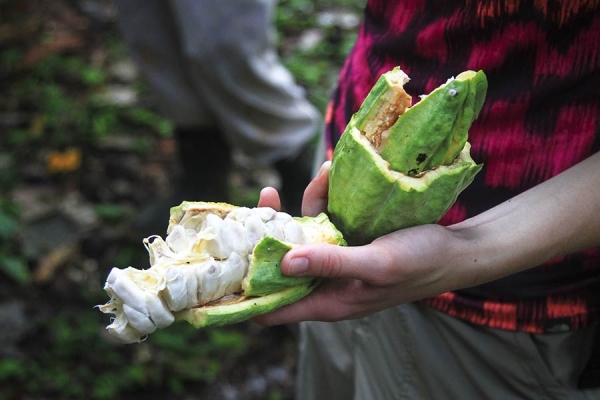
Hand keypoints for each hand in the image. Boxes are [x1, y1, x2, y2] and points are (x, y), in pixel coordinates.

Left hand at [256, 162, 475, 323]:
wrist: (456, 249)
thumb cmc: (421, 264)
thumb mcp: (377, 264)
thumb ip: (332, 264)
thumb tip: (283, 262)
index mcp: (328, 300)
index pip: (273, 305)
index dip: (246, 290)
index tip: (225, 263)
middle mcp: (325, 281)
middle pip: (279, 262)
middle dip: (267, 231)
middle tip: (266, 196)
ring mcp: (335, 258)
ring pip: (301, 234)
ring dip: (303, 203)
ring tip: (322, 174)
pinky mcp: (347, 238)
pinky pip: (324, 218)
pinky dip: (325, 197)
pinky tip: (333, 174)